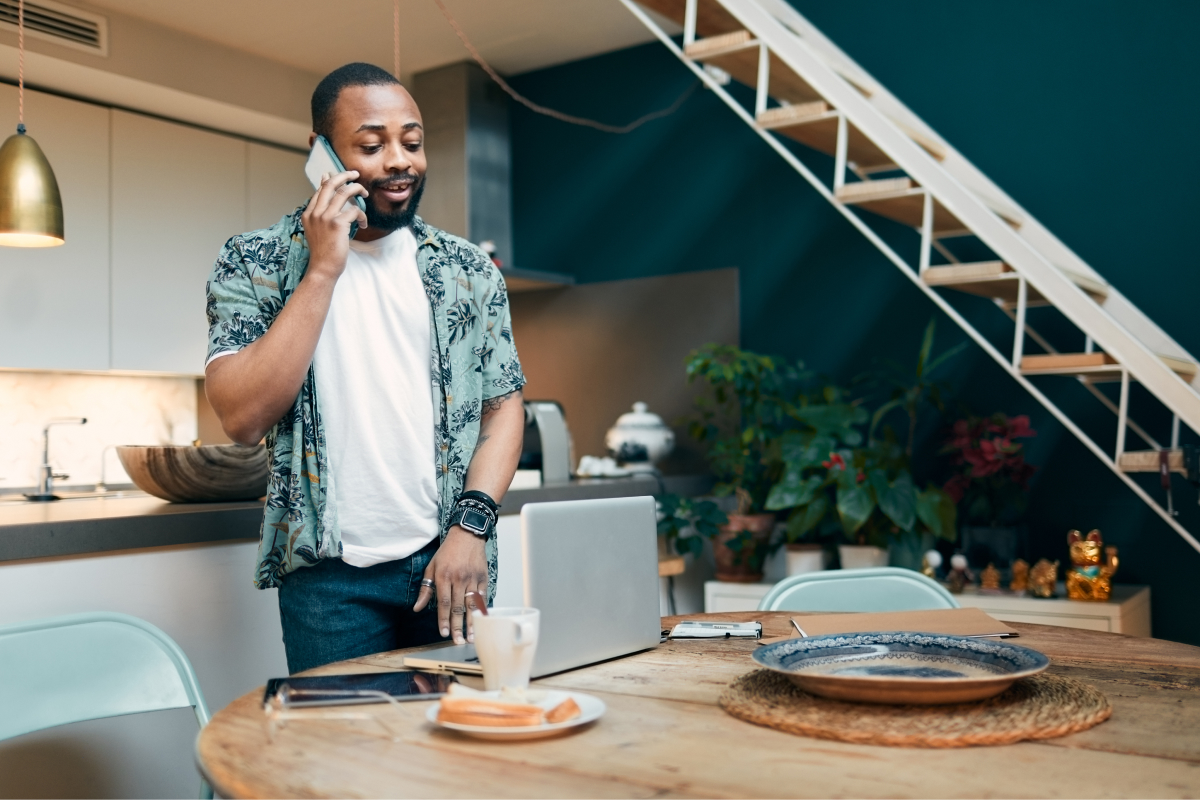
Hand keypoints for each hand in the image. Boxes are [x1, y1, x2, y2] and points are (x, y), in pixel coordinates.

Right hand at [299, 170, 367, 281]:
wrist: (322, 269)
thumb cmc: (323, 253)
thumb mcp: (317, 231)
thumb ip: (322, 216)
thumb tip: (331, 206)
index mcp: (308, 214)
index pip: (319, 190)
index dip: (330, 180)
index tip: (338, 175)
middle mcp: (315, 213)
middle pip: (330, 184)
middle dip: (344, 175)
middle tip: (355, 174)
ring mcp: (325, 217)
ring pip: (344, 192)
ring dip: (357, 189)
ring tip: (365, 193)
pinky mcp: (337, 224)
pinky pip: (355, 211)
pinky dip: (362, 216)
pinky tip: (363, 224)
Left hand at [414, 527, 487, 643]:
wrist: (467, 534)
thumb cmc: (447, 551)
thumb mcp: (431, 567)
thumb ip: (425, 589)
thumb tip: (417, 608)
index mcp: (444, 576)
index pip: (443, 603)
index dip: (443, 620)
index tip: (443, 633)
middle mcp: (459, 578)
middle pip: (458, 607)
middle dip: (457, 627)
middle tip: (458, 641)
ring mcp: (472, 578)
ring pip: (472, 605)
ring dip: (472, 623)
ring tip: (472, 637)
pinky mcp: (483, 577)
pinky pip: (482, 596)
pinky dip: (481, 609)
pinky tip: (481, 621)